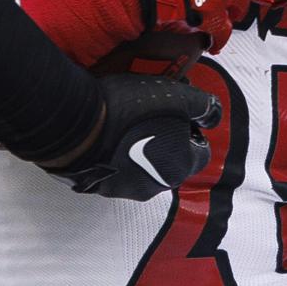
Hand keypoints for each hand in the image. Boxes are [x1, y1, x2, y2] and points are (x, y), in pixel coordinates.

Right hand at [50, 70, 219, 201]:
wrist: (73, 124)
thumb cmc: (128, 109)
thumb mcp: (176, 96)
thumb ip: (203, 104)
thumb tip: (213, 113)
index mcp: (178, 167)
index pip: (200, 152)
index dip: (193, 131)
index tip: (180, 114)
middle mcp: (154, 186)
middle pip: (172, 161)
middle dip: (168, 140)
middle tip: (153, 114)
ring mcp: (123, 189)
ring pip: (143, 168)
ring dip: (141, 149)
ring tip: (128, 123)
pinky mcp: (97, 186)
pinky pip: (115, 170)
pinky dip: (116, 155)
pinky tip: (107, 134)